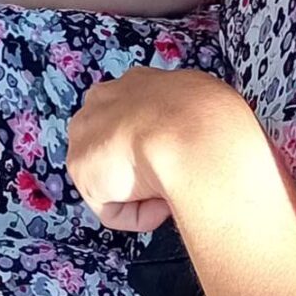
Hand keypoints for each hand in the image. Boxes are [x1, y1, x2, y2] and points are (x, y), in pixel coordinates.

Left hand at [68, 68, 252, 235]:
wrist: (194, 135)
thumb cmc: (214, 121)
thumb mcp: (212, 106)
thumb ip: (194, 119)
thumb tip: (202, 136)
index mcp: (139, 82)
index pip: (136, 114)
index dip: (157, 142)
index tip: (178, 157)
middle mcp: (105, 100)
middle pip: (116, 144)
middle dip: (140, 165)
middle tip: (172, 180)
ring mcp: (87, 132)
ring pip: (115, 177)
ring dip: (143, 190)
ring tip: (172, 189)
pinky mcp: (81, 168)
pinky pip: (113, 207)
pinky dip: (139, 213)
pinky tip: (160, 202)